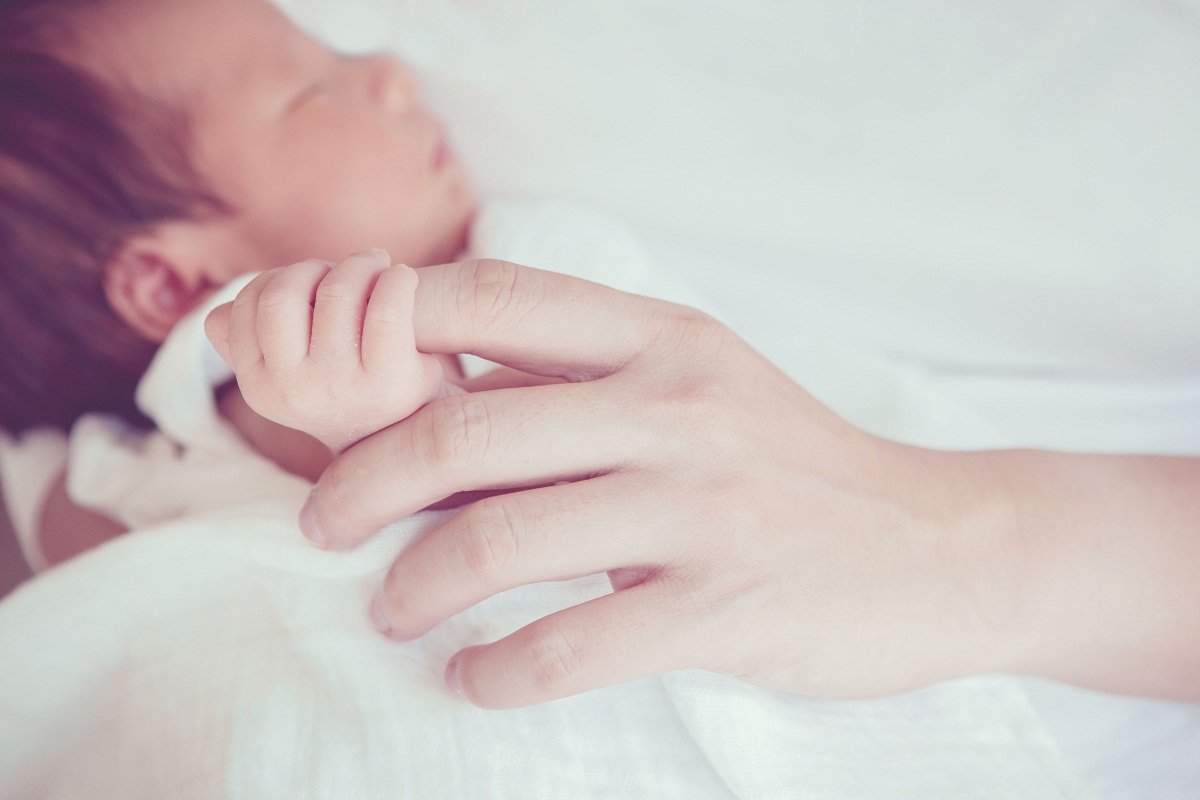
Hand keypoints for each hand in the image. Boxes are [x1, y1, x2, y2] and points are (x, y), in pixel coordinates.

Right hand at [204, 250, 445, 452]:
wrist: (417, 437)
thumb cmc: (355, 392)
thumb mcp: (295, 377)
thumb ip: (251, 346)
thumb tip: (216, 317)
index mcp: (259, 387)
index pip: (246, 305)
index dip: (280, 279)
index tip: (313, 283)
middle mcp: (289, 392)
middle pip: (282, 294)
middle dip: (315, 269)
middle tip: (348, 272)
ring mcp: (337, 387)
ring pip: (335, 291)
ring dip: (361, 266)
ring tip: (379, 270)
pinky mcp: (387, 380)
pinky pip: (386, 307)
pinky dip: (397, 280)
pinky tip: (403, 280)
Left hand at [297, 259, 1026, 707]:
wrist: (943, 546)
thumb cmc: (796, 465)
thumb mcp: (703, 385)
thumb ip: (589, 381)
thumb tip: (441, 398)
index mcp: (661, 337)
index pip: (490, 297)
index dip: (386, 328)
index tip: (331, 383)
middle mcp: (674, 405)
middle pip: (463, 429)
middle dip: (361, 484)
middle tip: (322, 523)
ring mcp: (701, 506)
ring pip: (498, 542)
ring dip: (412, 587)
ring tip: (390, 611)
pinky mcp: (724, 605)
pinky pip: (569, 646)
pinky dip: (495, 672)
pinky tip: (474, 679)